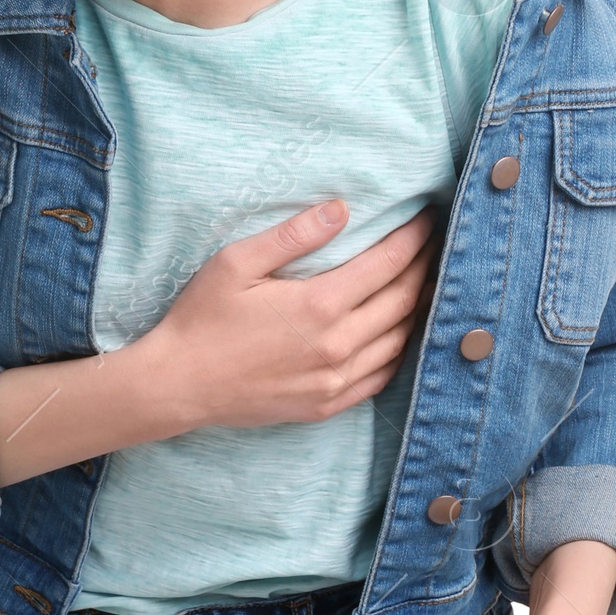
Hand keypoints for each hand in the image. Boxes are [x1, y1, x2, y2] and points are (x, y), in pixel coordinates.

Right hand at [141, 199, 439, 431]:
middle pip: (403, 301)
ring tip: (427, 282)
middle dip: (425, 267)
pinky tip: (401, 332)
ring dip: (419, 308)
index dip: (413, 239)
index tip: (427, 219)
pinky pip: (382, 376)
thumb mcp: (236, 263)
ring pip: (399, 340)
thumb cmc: (202, 318)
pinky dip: (400, 349)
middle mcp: (337, 346)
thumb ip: (292, 235)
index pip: (387, 265)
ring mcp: (336, 381)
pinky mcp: (327, 405)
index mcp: (318, 305)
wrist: (179, 384)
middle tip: (437, 244)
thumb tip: (340, 208)